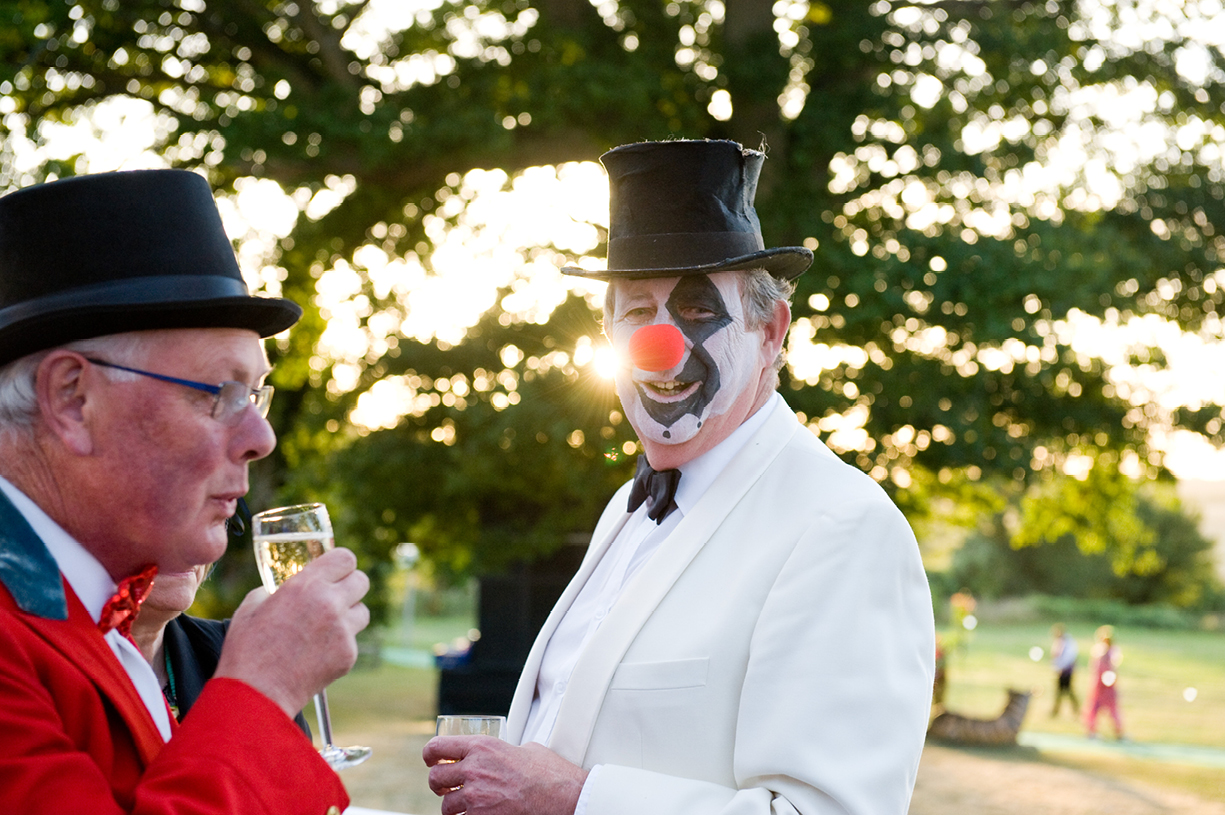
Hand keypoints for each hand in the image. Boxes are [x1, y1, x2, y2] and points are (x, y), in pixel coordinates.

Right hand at [215, 548, 369, 716]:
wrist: (255, 694)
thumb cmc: (247, 650)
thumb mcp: (252, 606)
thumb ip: (274, 589)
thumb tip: (285, 588)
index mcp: (307, 585)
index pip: (345, 558)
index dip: (340, 564)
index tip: (333, 571)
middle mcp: (330, 604)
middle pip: (362, 581)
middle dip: (349, 587)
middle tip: (332, 598)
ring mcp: (342, 631)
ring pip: (362, 612)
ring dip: (348, 615)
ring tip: (323, 628)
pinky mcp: (348, 655)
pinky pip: (352, 640)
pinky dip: (339, 644)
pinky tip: (316, 654)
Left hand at [423, 736, 587, 814]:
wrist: (564, 797)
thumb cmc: (549, 774)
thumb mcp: (524, 748)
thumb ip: (504, 750)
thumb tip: (499, 754)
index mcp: (483, 747)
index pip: (438, 747)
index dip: (430, 755)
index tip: (432, 760)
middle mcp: (474, 770)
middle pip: (435, 778)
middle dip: (438, 784)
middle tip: (445, 787)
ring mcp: (476, 797)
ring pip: (446, 805)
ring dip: (453, 807)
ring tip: (465, 806)